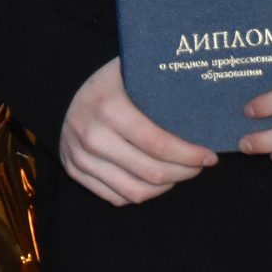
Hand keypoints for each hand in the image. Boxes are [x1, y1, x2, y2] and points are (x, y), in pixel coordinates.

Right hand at [58, 58, 217, 205]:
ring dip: (166, 187)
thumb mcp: (131, 72)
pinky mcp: (74, 171)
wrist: (62, 91)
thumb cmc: (111, 82)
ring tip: (181, 173)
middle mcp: (90, 135)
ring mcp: (79, 156)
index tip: (209, 155)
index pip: (157, 144)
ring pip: (136, 192)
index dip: (189, 154)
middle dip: (185, 172)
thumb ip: (161, 85)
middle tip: (200, 165)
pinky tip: (156, 180)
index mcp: (108, 107)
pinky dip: (142, 193)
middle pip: (151, 172)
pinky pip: (117, 198)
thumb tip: (206, 99)